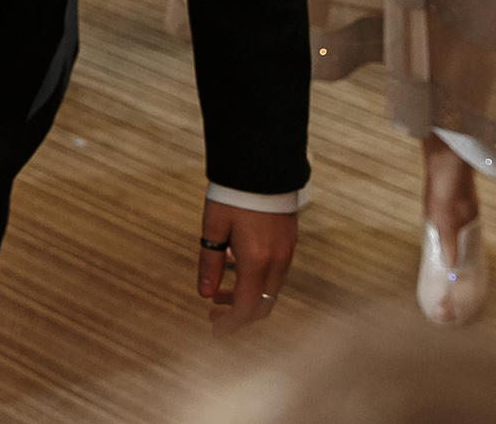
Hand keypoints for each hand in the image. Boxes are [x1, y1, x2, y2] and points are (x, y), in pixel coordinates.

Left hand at [196, 201, 295, 334]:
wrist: (262, 165)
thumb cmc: (233, 194)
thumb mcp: (214, 227)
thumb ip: (210, 261)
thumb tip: (204, 294)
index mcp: (256, 261)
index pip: (246, 307)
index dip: (230, 323)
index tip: (214, 330)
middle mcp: (277, 261)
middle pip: (262, 305)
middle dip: (238, 316)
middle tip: (214, 315)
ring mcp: (287, 252)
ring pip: (270, 291)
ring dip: (247, 299)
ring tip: (218, 294)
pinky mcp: (290, 242)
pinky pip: (276, 275)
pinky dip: (257, 283)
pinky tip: (236, 271)